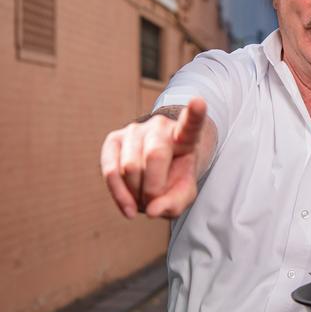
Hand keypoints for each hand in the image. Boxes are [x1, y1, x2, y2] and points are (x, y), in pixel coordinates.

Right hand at [100, 98, 208, 219]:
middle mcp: (160, 127)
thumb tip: (152, 210)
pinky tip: (129, 209)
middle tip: (155, 201)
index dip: (195, 113)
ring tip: (143, 198)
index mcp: (185, 135)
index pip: (192, 123)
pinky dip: (119, 195)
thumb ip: (176, 202)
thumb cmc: (174, 177)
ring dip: (136, 194)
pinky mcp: (113, 140)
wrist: (156, 169)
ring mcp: (135, 130)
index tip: (198, 102)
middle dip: (153, 188)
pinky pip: (110, 171)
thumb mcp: (185, 192)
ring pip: (130, 167)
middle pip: (155, 155)